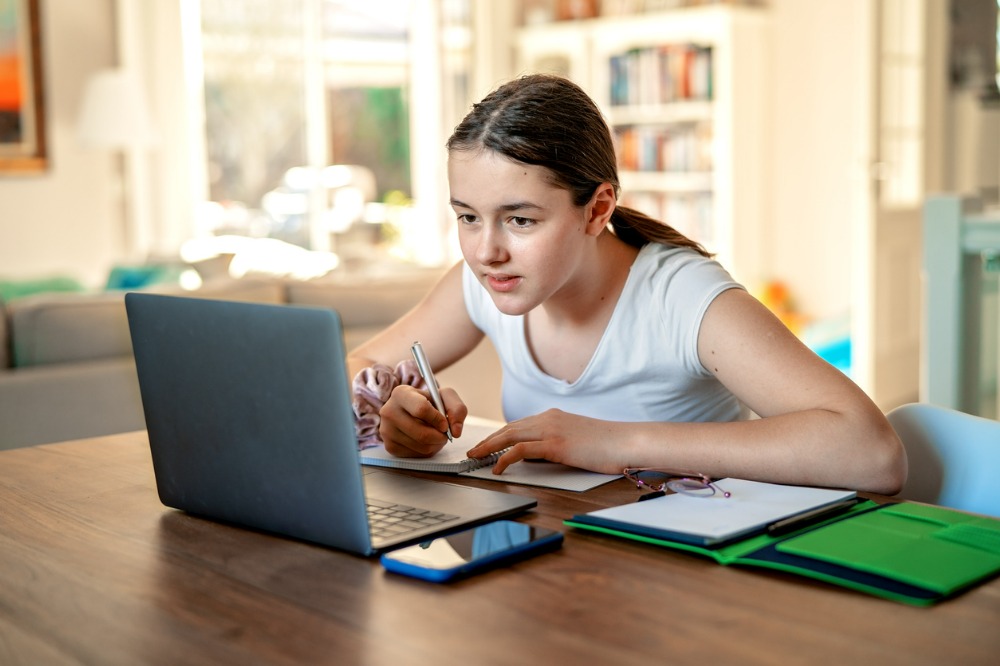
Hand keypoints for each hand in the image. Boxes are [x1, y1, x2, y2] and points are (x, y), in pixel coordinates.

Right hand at [378, 384, 467, 457]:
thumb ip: (457, 409)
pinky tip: (426, 441)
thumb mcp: (444, 397)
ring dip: (436, 444)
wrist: (411, 410)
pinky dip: (427, 450)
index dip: (438, 419)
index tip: (444, 424)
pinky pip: (416, 455)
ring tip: (436, 436)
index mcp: (401, 394)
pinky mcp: (389, 446)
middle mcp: (389, 411)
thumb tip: (456, 431)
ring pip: (421, 446)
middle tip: (444, 434)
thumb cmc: (428, 402)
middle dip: (440, 437)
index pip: (421, 409)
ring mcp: (386, 430)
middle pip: (421, 434)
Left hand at [465, 409, 626, 474]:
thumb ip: (556, 445)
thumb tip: (539, 458)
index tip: (486, 445)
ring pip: (509, 436)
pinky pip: (520, 450)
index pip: (518, 425)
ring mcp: (551, 429)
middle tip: (472, 451)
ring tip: (475, 458)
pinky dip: (504, 458)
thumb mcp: (577, 441)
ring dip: (489, 447)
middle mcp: (548, 418)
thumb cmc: (608, 445)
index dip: (499, 435)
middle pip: (508, 429)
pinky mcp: (554, 444)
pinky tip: (496, 468)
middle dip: (488, 440)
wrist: (627, 441)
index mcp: (553, 417)